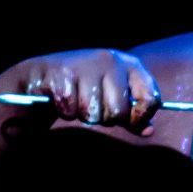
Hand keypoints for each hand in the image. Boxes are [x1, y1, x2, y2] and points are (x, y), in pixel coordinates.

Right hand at [10, 48, 162, 136]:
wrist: (42, 75)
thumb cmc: (85, 88)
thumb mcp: (113, 98)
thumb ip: (133, 115)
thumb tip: (148, 131)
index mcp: (129, 65)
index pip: (150, 97)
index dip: (141, 117)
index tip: (130, 121)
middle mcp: (110, 60)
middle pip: (118, 112)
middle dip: (105, 119)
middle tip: (95, 108)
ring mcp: (86, 65)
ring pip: (94, 113)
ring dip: (84, 116)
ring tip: (78, 102)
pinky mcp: (62, 74)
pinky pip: (71, 111)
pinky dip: (66, 112)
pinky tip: (62, 100)